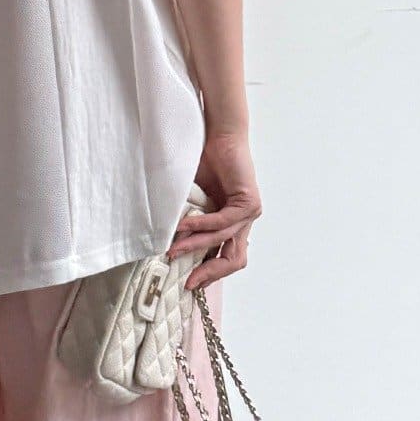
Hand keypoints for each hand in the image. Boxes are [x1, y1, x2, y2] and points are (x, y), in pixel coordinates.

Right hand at [167, 129, 261, 290]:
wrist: (219, 137)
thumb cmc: (204, 164)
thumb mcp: (193, 202)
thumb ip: (189, 224)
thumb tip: (169, 249)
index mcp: (231, 226)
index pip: (226, 259)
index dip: (209, 274)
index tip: (187, 284)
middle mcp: (244, 223)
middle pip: (235, 260)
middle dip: (210, 274)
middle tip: (188, 282)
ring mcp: (249, 214)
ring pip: (224, 241)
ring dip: (196, 247)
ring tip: (174, 250)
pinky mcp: (250, 203)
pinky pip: (223, 222)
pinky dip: (202, 226)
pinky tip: (184, 226)